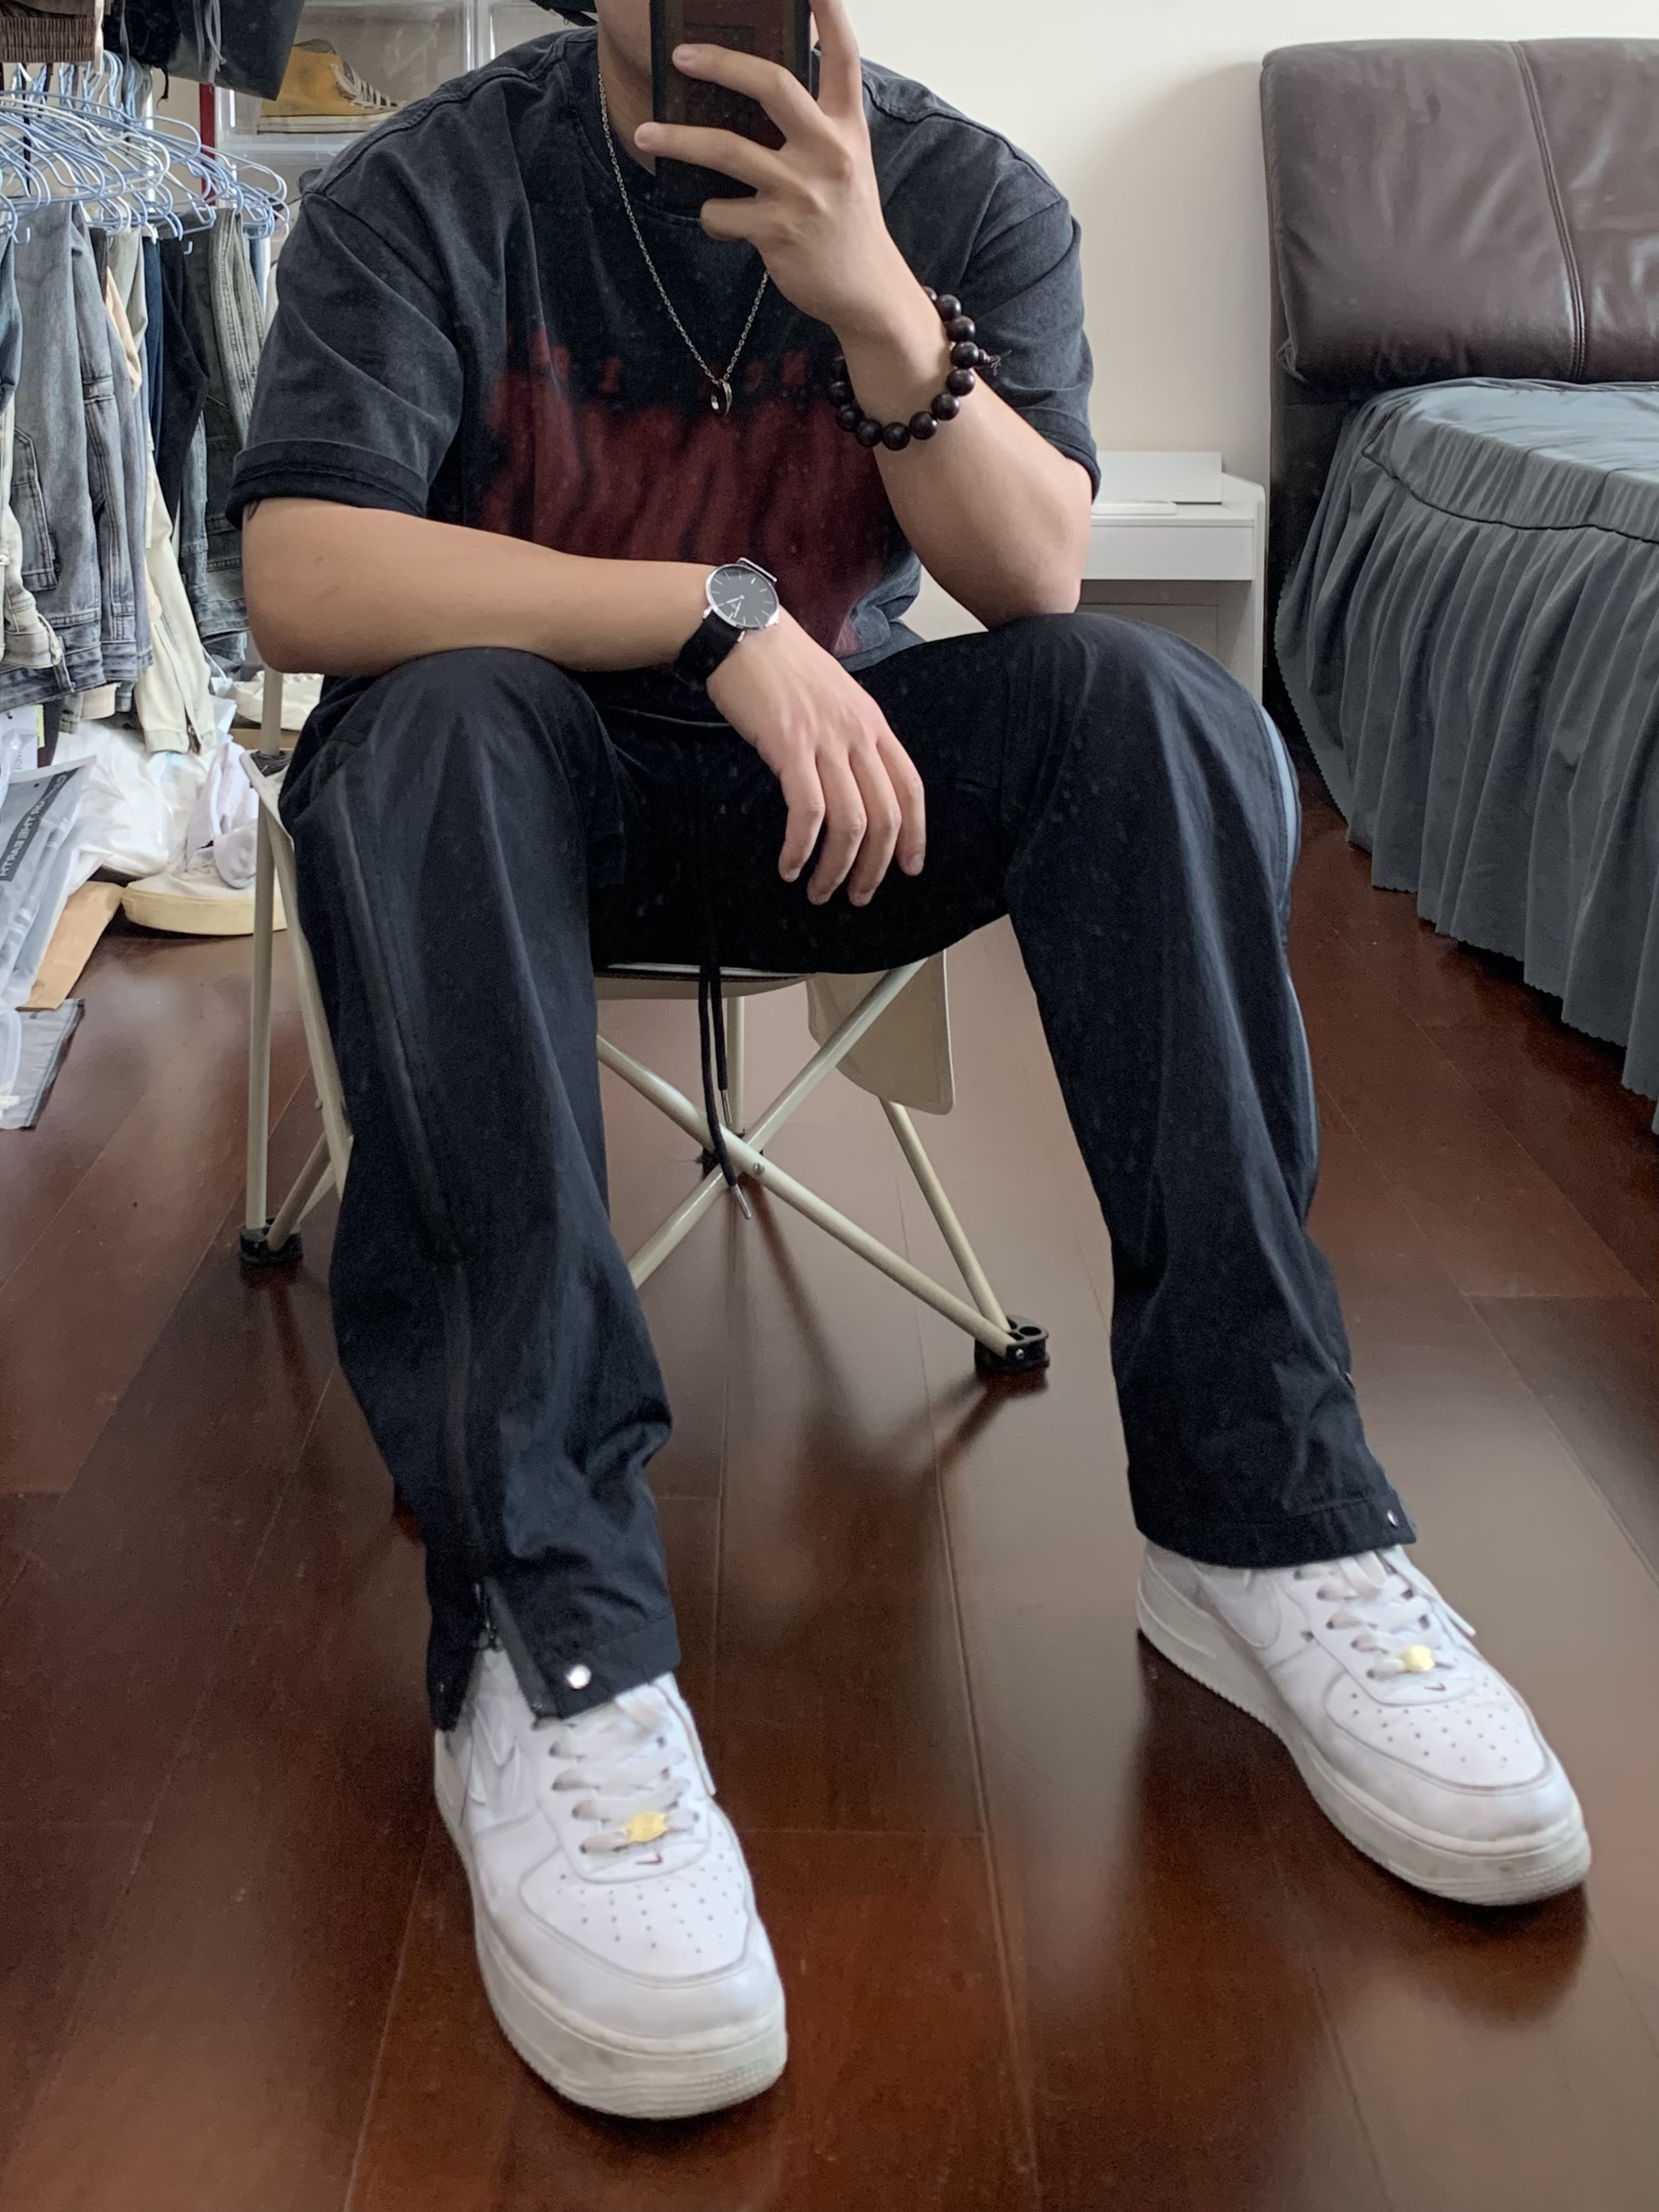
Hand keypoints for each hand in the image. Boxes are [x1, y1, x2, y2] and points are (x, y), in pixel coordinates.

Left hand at [633, 0, 911, 343]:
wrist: (866, 290)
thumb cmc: (846, 220)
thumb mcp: (844, 162)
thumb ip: (812, 124)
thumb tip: (752, 92)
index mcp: (846, 126)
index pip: (842, 54)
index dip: (828, 10)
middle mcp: (829, 151)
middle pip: (771, 84)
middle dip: (720, 62)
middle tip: (681, 56)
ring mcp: (802, 191)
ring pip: (726, 149)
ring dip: (677, 140)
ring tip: (645, 135)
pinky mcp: (778, 231)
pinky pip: (721, 211)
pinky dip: (710, 214)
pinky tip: (720, 217)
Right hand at [706, 610, 925, 905]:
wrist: (740, 630)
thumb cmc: (779, 665)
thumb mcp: (832, 697)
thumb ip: (847, 736)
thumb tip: (848, 781)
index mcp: (872, 723)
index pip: (910, 787)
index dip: (915, 834)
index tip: (909, 869)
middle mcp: (858, 734)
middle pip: (886, 816)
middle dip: (875, 867)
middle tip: (858, 896)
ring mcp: (826, 740)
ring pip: (850, 822)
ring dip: (836, 868)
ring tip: (819, 892)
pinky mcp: (789, 747)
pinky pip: (808, 812)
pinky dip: (801, 847)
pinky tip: (789, 866)